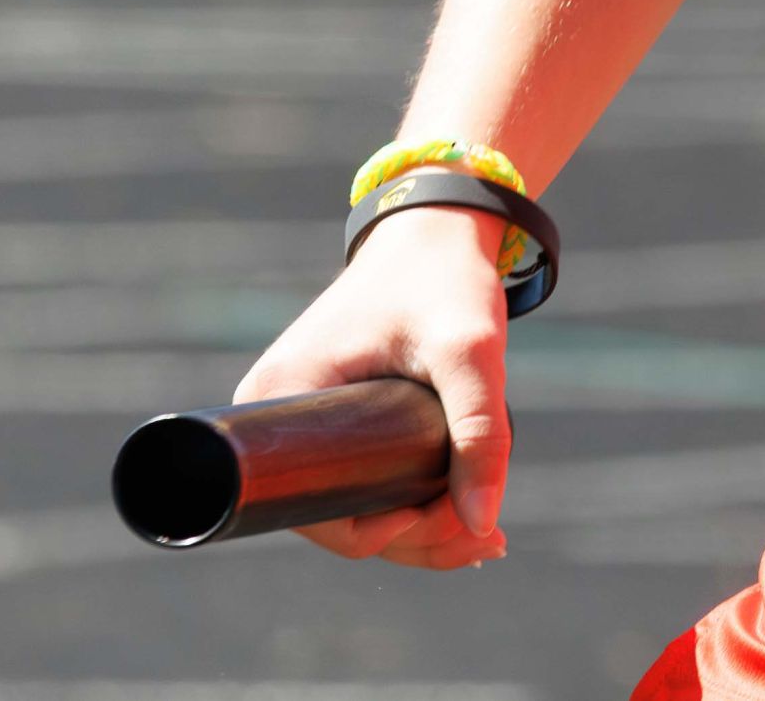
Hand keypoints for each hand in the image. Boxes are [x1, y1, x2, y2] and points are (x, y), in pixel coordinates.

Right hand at [230, 207, 511, 570]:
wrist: (442, 222)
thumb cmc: (444, 277)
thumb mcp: (469, 347)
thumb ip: (481, 429)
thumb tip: (481, 523)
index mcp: (278, 404)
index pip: (318, 512)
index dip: (381, 536)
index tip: (448, 521)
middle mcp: (275, 417)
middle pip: (340, 513)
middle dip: (415, 537)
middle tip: (490, 541)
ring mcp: (304, 416)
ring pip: (357, 497)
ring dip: (419, 526)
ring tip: (487, 536)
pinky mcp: (336, 412)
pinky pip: (363, 472)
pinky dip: (410, 498)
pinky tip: (463, 516)